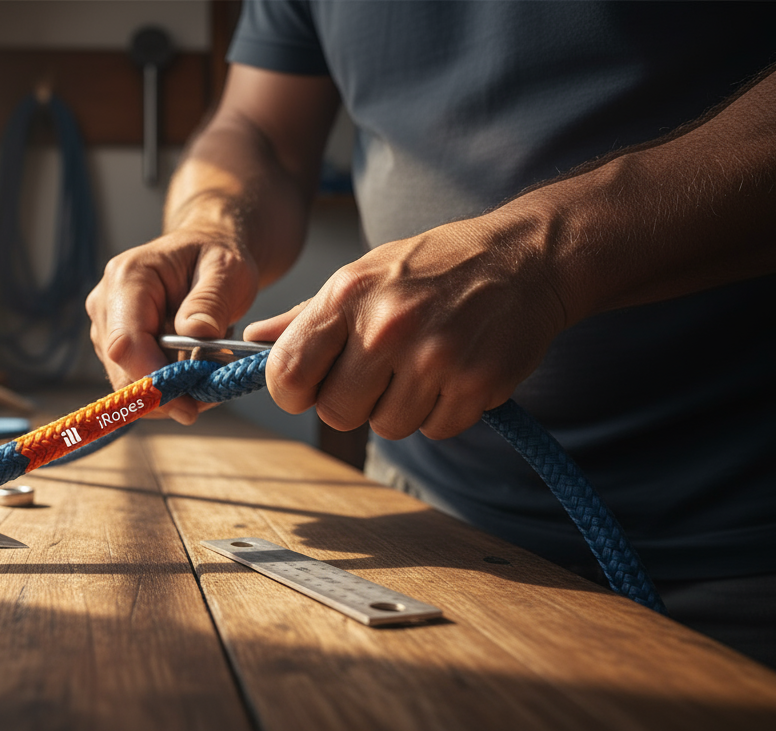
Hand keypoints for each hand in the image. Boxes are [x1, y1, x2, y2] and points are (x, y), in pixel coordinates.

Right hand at [86, 227, 259, 423]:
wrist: (203, 254)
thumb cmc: (214, 257)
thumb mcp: (227, 270)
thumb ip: (211, 300)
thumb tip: (196, 334)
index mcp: (128, 278)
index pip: (125, 343)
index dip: (152, 379)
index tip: (189, 404)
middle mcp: (106, 303)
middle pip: (122, 370)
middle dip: (167, 391)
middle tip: (212, 393)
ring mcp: (106, 327)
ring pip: (128, 383)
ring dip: (170, 391)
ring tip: (208, 373)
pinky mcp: (115, 346)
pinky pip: (135, 382)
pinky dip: (166, 389)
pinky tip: (193, 372)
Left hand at [244, 213, 569, 439]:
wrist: (525, 257)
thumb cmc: (435, 266)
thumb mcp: (362, 275)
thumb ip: (306, 317)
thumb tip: (250, 342)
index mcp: (347, 295)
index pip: (287, 374)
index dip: (293, 391)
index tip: (310, 386)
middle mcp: (386, 326)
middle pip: (336, 413)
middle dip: (353, 403)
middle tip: (380, 372)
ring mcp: (434, 357)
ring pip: (387, 427)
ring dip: (401, 407)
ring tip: (422, 365)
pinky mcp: (476, 384)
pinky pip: (436, 429)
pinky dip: (443, 411)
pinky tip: (454, 373)